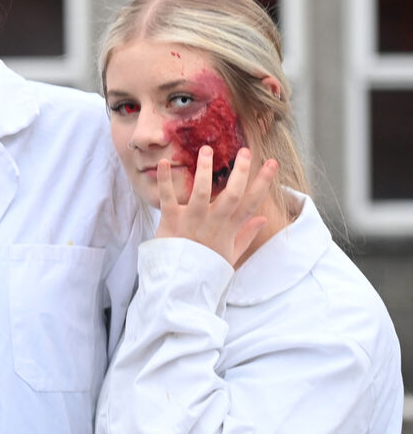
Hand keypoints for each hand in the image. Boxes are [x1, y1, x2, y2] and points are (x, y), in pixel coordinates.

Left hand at [156, 146, 277, 265]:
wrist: (181, 284)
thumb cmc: (205, 266)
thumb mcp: (230, 253)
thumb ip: (246, 234)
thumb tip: (264, 219)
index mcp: (229, 228)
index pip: (252, 203)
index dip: (263, 183)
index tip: (272, 163)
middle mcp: (214, 222)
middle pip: (233, 194)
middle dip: (241, 172)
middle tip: (246, 151)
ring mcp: (193, 220)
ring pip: (201, 191)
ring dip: (204, 169)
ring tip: (206, 149)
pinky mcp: (171, 220)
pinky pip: (167, 197)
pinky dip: (164, 180)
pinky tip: (162, 162)